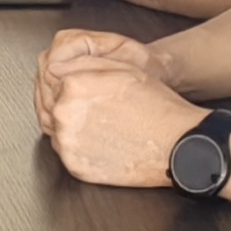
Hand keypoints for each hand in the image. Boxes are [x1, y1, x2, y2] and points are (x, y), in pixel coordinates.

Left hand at [34, 28, 193, 185]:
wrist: (177, 144)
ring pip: (57, 129)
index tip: (89, 92)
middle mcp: (64, 113)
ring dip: (73, 126)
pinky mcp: (74, 166)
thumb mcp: (121, 69)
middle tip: (99, 110)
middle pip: (52, 105)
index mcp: (74, 85)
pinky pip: (67, 152)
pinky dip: (79, 147)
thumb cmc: (155, 106)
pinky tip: (101, 141)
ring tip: (102, 125)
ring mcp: (67, 142)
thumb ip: (82, 63)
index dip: (73, 84)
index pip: (53, 79)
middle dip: (71, 105)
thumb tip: (55, 67)